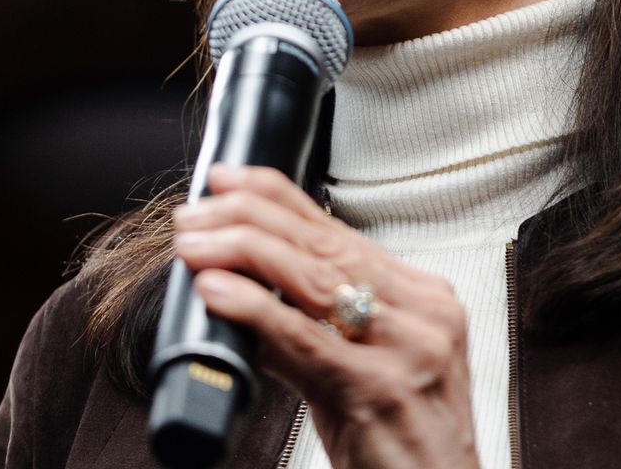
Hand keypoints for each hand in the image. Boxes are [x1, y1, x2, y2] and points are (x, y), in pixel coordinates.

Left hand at [173, 164, 477, 468]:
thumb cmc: (406, 444)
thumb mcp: (363, 374)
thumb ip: (311, 333)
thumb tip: (245, 299)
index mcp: (425, 299)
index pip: (341, 231)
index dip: (279, 198)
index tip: (230, 179)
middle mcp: (423, 313)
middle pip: (325, 246)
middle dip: (251, 218)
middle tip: (197, 210)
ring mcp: (406, 348)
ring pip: (314, 280)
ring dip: (243, 252)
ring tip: (195, 242)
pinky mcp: (379, 388)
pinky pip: (305, 339)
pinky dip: (256, 309)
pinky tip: (219, 291)